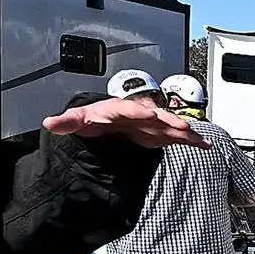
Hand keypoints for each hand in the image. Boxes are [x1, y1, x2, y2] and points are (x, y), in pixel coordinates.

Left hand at [42, 98, 210, 148]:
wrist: (108, 124)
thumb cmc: (95, 119)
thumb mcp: (79, 120)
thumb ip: (67, 122)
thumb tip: (50, 123)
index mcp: (119, 109)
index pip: (129, 109)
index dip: (139, 112)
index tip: (148, 114)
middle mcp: (139, 114)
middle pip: (155, 115)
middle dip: (167, 120)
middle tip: (178, 125)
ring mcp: (152, 124)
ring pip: (169, 125)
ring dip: (182, 130)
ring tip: (193, 135)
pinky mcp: (160, 134)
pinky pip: (177, 136)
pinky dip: (191, 140)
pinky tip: (204, 145)